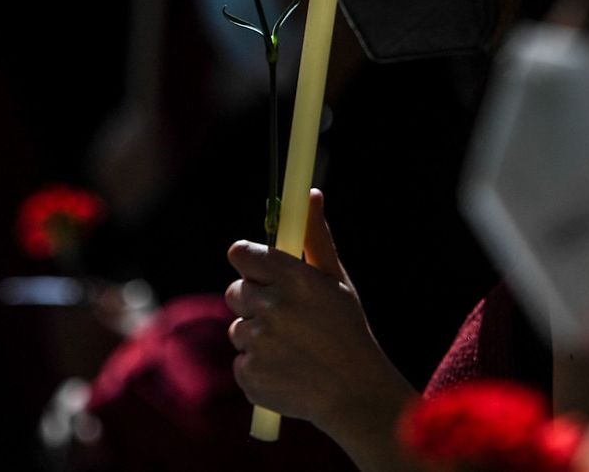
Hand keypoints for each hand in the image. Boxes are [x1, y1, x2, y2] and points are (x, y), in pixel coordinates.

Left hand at [226, 190, 415, 463]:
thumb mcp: (337, 281)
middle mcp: (272, 307)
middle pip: (235, 291)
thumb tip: (309, 195)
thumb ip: (315, 238)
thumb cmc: (347, 330)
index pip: (242, 254)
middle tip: (283, 314)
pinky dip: (258, 366)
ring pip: (239, 328)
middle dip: (254, 299)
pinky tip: (287, 369)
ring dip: (258, 335)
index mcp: (293, 279)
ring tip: (293, 347)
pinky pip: (241, 361)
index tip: (258, 268)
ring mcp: (257, 343)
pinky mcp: (248, 375)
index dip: (248, 260)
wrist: (353, 392)